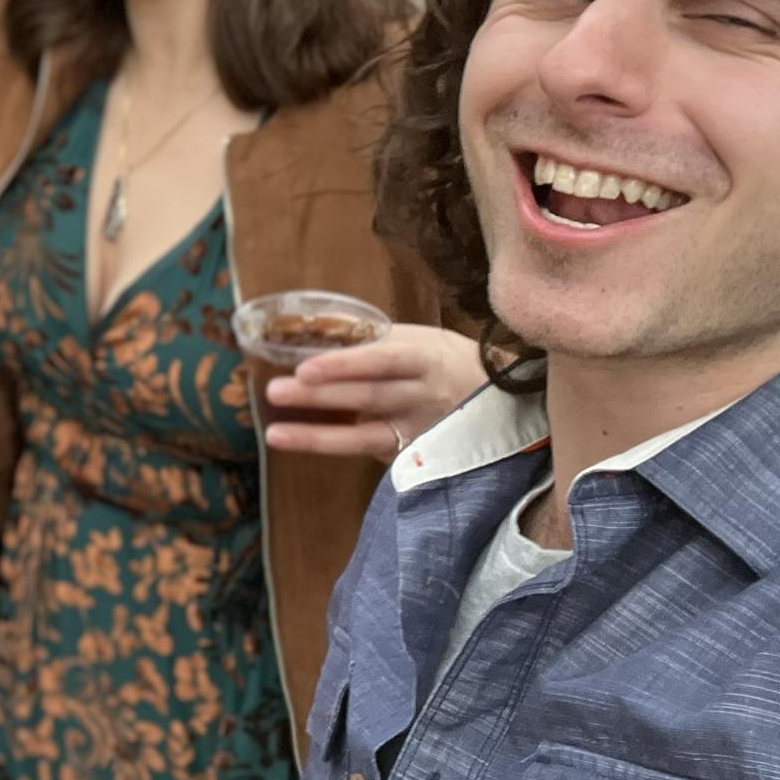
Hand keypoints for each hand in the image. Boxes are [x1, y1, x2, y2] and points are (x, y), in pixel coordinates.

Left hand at [260, 324, 489, 461]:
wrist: (505, 406)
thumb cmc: (448, 363)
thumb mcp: (420, 340)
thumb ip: (373, 336)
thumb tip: (317, 322)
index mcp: (424, 358)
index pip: (380, 361)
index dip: (342, 365)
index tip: (303, 368)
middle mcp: (425, 397)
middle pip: (368, 398)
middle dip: (319, 397)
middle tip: (274, 391)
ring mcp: (421, 433)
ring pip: (366, 437)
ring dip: (318, 437)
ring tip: (275, 433)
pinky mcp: (416, 458)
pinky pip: (373, 453)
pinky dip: (338, 446)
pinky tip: (304, 442)